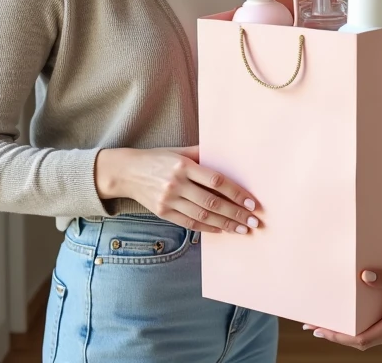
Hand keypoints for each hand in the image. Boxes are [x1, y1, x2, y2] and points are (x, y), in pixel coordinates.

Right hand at [94, 146, 260, 234]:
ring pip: (202, 215)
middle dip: (236, 214)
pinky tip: (221, 230)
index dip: (236, 193)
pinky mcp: (162, 212)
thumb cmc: (157, 158)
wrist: (127, 172)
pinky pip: (189, 223)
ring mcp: (168, 199)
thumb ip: (202, 154)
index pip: (216, 181)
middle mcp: (176, 183)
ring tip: (243, 230)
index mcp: (183, 165)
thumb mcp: (178, 151)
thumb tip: (228, 156)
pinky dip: (207, 228)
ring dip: (225, 224)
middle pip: (212, 201)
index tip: (251, 203)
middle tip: (254, 222)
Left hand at [303, 256, 381, 350]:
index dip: (338, 336)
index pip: (361, 339)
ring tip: (328, 319)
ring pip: (368, 336)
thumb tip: (364, 276)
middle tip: (313, 324)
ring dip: (347, 331)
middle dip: (336, 334)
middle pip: (360, 341)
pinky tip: (353, 314)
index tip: (320, 329)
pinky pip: (377, 328)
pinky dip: (361, 325)